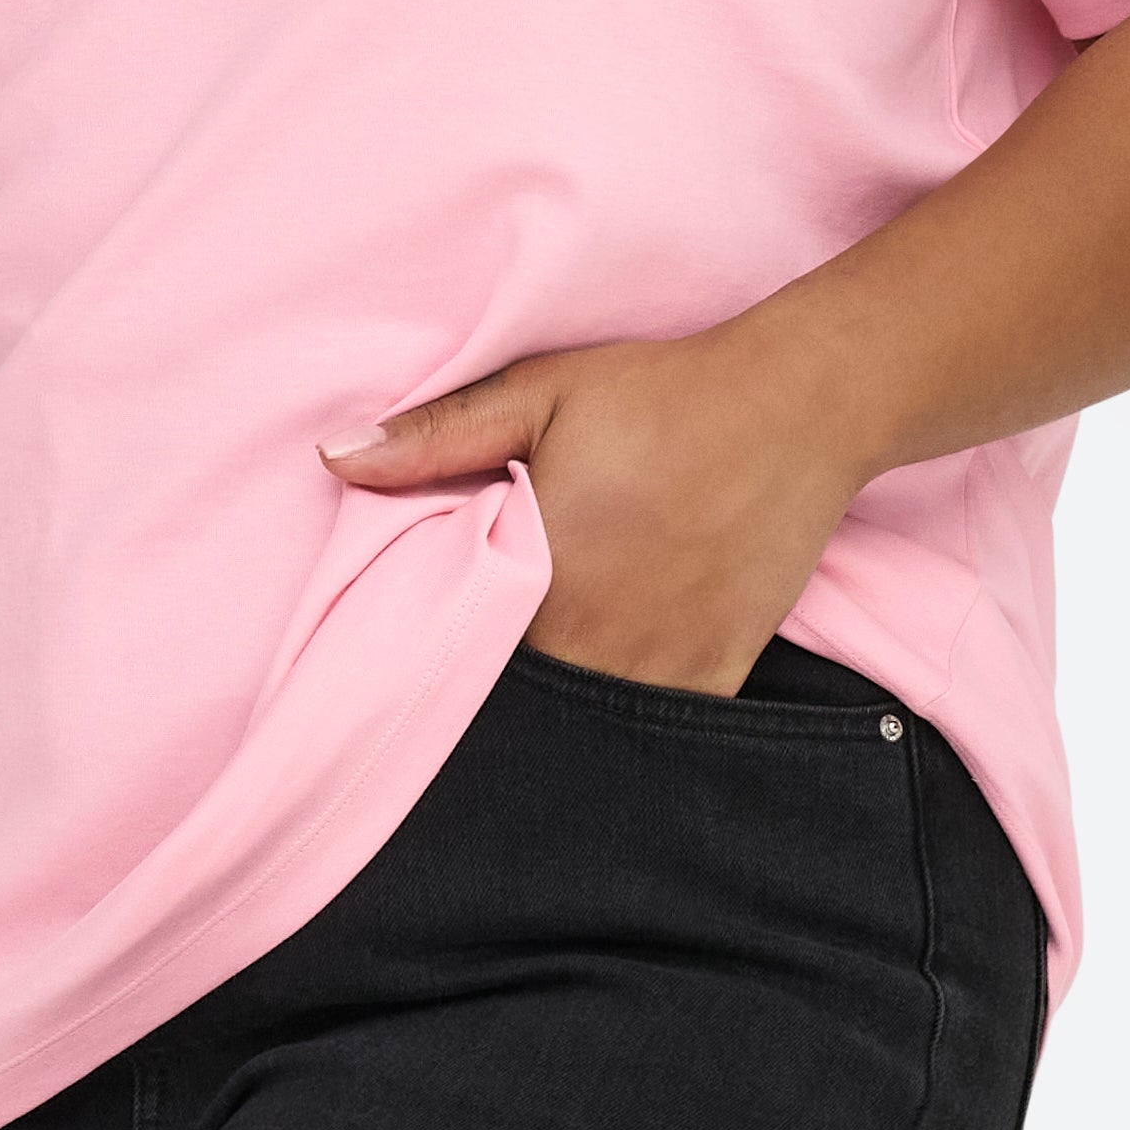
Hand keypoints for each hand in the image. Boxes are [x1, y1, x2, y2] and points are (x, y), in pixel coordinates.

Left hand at [322, 317, 869, 694]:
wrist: (797, 406)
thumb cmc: (661, 395)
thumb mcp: (539, 394)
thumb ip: (435, 437)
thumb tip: (333, 459)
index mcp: (536, 576)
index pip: (457, 654)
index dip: (439, 659)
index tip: (425, 657)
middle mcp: (593, 639)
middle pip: (518, 701)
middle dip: (495, 698)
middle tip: (480, 679)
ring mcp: (660, 666)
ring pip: (584, 729)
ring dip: (560, 721)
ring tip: (545, 694)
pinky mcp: (717, 673)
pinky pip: (658, 735)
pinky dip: (630, 732)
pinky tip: (610, 708)